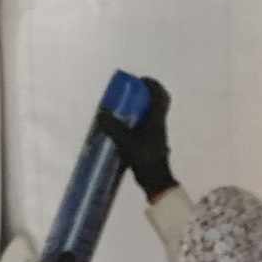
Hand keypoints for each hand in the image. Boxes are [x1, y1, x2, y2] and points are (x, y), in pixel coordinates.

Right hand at [100, 77, 175, 199]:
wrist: (155, 180)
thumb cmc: (144, 158)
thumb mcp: (126, 141)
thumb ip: (113, 126)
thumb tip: (101, 113)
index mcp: (157, 119)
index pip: (161, 95)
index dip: (152, 84)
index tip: (139, 81)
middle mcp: (159, 124)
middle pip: (158, 103)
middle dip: (145, 95)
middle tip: (130, 93)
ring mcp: (157, 134)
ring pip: (152, 114)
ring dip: (141, 108)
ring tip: (123, 108)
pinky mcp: (152, 143)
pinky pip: (147, 125)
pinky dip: (137, 121)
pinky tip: (124, 127)